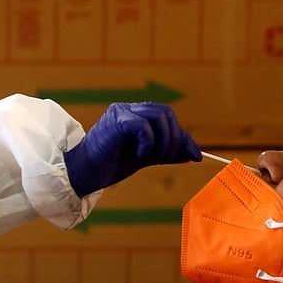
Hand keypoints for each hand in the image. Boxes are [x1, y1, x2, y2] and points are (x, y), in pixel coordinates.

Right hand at [63, 102, 200, 195]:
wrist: (86, 173)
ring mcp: (121, 111)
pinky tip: (137, 155)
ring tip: (149, 159)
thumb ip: (166, 153)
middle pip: (167, 113)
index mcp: (135, 115)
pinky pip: (144, 126)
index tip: (196, 156)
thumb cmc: (110, 165)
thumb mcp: (145, 158)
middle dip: (174, 140)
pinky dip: (148, 143)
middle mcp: (128, 109)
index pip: (168, 118)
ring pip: (159, 117)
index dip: (184, 137)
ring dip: (162, 143)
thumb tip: (193, 154)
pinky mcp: (116, 120)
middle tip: (165, 160)